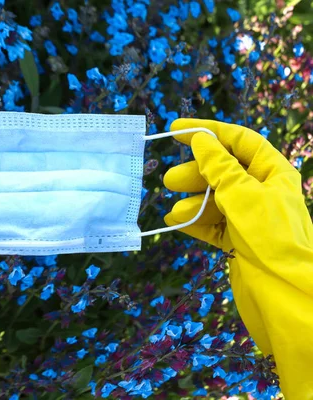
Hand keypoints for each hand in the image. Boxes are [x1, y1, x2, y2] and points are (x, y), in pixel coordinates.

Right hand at [164, 118, 312, 397]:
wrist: (285, 296)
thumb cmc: (269, 238)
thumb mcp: (242, 195)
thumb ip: (218, 166)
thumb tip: (200, 140)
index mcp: (274, 173)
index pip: (239, 141)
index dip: (208, 132)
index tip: (176, 130)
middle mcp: (263, 192)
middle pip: (223, 171)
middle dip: (196, 173)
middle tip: (170, 181)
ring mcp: (250, 218)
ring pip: (215, 199)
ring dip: (193, 202)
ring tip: (175, 211)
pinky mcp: (238, 242)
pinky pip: (213, 224)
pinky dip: (195, 222)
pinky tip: (177, 223)